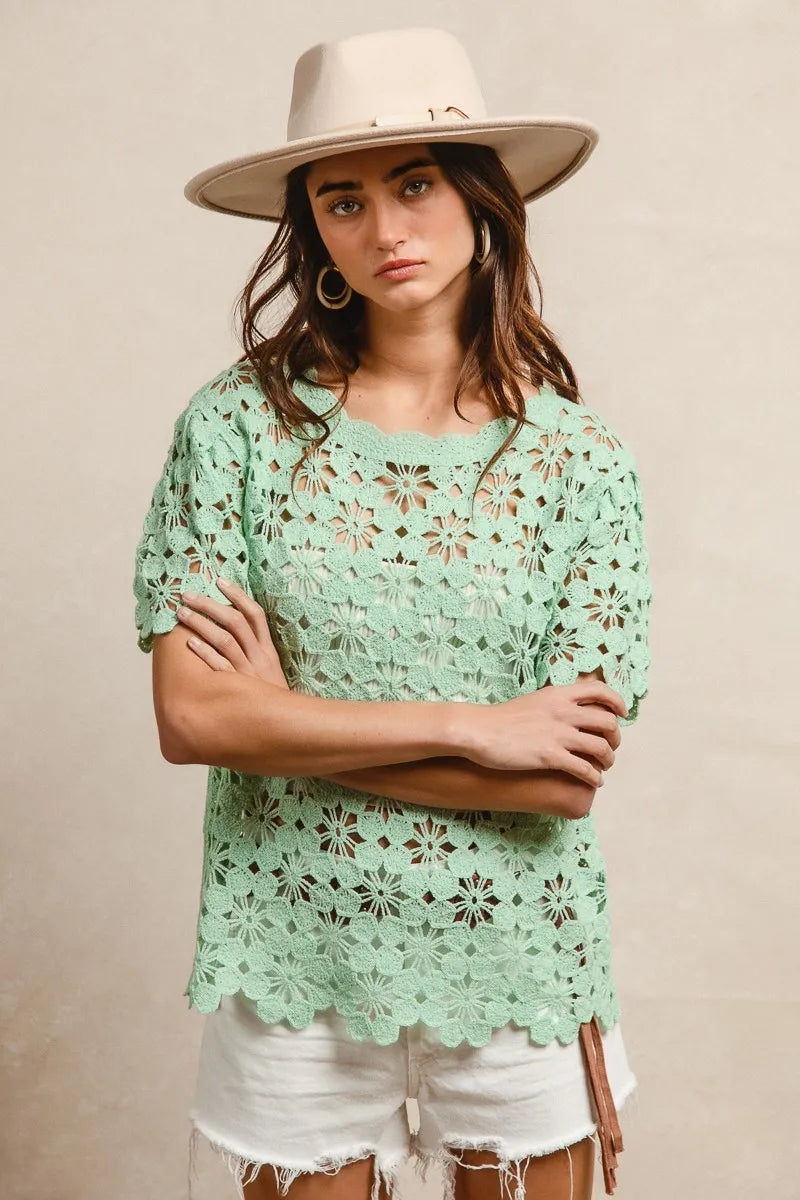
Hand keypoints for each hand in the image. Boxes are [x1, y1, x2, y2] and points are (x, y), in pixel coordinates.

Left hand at [176, 577, 289, 688]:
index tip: (219, 581)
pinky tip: (189, 643)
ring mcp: (248, 671)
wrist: (284, 725)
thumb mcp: (270, 668)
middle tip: (188, 595)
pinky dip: (205, 652)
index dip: (238, 595)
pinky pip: (219, 666)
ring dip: (201, 624)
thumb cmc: (270, 695)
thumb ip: (256, 648)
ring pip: (224, 640)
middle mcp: (258, 656)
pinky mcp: (238, 688)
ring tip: (182, 613)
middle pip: (235, 621)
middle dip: (210, 605)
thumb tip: (235, 625)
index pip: (255, 614)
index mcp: (267, 649)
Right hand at [466, 679, 625, 786]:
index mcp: (558, 694)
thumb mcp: (532, 701)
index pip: (600, 690)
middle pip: (607, 721)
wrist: (478, 730)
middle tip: (611, 747)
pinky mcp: (550, 756)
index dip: (617, 702)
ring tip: (603, 768)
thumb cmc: (500, 719)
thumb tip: (567, 709)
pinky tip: (594, 782)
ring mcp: (558, 734)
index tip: (621, 714)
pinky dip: (594, 777)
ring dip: (608, 760)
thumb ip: (553, 704)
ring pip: (601, 747)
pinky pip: (584, 769)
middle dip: (615, 737)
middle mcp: (563, 711)